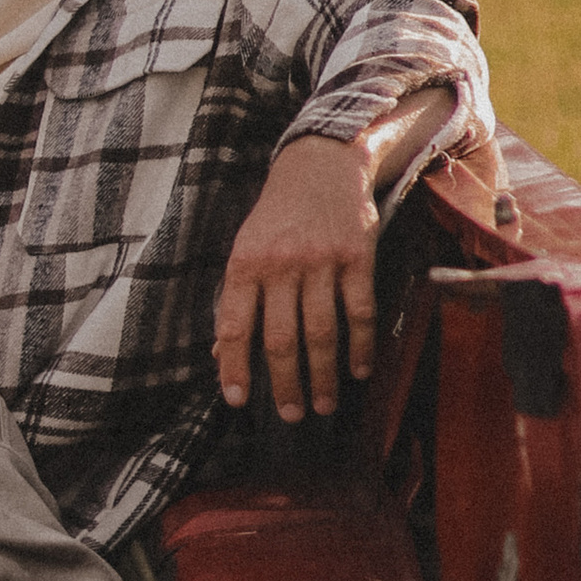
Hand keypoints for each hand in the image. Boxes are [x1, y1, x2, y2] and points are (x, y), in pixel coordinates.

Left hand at [213, 137, 383, 422]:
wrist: (320, 164)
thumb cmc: (277, 216)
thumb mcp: (245, 249)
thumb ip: (235, 300)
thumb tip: (219, 355)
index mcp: (245, 264)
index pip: (234, 325)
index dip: (234, 366)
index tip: (237, 400)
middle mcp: (280, 264)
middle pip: (281, 337)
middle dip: (285, 383)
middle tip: (292, 415)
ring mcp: (321, 261)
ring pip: (321, 331)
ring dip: (323, 375)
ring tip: (324, 404)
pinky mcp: (357, 257)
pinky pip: (360, 311)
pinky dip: (361, 346)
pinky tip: (359, 370)